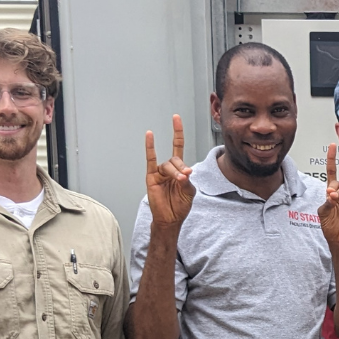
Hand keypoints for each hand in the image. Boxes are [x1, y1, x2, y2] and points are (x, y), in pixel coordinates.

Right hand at [145, 114, 194, 228]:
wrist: (170, 219)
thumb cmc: (179, 206)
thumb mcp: (189, 192)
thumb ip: (187, 180)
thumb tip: (185, 172)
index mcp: (179, 170)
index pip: (178, 146)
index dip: (177, 133)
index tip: (175, 119)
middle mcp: (169, 168)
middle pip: (176, 159)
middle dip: (181, 168)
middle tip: (184, 178)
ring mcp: (160, 172)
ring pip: (167, 165)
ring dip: (174, 172)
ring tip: (178, 181)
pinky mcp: (151, 177)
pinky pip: (150, 160)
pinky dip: (150, 148)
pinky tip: (149, 136)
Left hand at [319, 143, 338, 251]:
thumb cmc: (331, 227)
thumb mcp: (324, 213)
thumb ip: (327, 202)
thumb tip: (332, 193)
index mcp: (331, 194)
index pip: (331, 173)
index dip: (331, 160)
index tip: (332, 146)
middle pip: (336, 182)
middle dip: (333, 188)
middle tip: (331, 196)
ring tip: (337, 201)